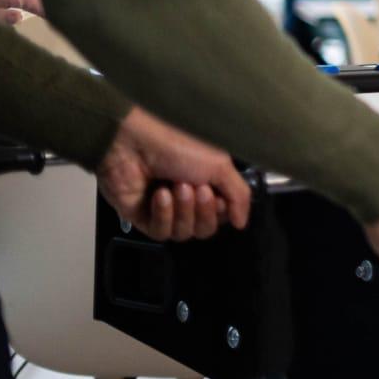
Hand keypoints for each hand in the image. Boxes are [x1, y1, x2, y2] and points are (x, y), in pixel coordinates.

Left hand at [97, 108, 250, 241]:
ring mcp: (165, 211)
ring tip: (174, 186)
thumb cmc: (180, 147)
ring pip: (184, 233)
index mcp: (208, 184)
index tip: (216, 193)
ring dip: (183, 210)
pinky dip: (163, 214)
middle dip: (203, 210)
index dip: (222, 210)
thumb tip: (241, 224)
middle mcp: (188, 200)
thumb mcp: (221, 166)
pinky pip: (162, 232)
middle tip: (197, 188)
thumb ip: (239, 196)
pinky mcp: (143, 219)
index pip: (222, 216)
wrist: (136, 146)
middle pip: (205, 228)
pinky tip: (160, 195)